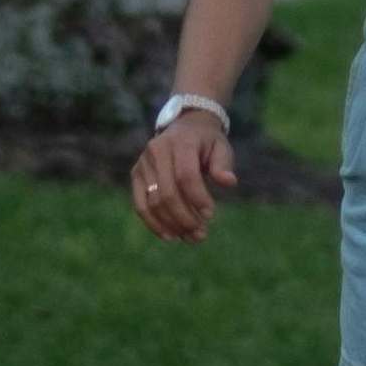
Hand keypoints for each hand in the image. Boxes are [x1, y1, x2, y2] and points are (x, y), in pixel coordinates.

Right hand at [130, 113, 237, 244]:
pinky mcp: (135, 175)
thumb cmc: (206, 143)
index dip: (197, 198)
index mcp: (180, 142)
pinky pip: (140, 205)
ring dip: (171, 225)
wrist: (184, 127)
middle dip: (184, 218)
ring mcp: (142, 164)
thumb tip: (229, 182)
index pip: (186, 175)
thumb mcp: (221, 148)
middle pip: (168, 192)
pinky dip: (153, 223)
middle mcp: (156, 151)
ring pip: (153, 202)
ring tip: (190, 238)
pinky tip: (170, 236)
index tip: (210, 215)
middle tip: (201, 235)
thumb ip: (223, 164)